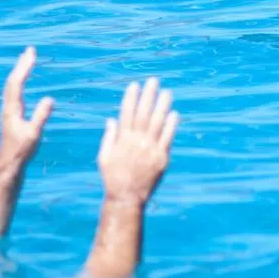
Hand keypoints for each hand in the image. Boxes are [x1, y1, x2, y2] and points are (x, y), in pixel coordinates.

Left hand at [0, 47, 53, 166]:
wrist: (9, 166)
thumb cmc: (21, 152)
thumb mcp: (33, 134)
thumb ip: (41, 116)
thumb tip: (50, 98)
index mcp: (12, 109)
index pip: (17, 83)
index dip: (24, 67)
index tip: (31, 53)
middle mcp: (8, 108)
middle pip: (13, 81)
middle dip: (21, 65)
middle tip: (30, 50)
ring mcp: (9, 112)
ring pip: (12, 87)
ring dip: (20, 73)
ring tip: (26, 62)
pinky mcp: (12, 117)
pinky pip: (15, 94)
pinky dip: (20, 83)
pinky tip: (23, 85)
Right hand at [97, 78, 178, 204]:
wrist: (127, 197)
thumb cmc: (113, 177)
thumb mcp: (104, 156)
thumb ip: (109, 137)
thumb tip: (111, 119)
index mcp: (122, 139)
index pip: (127, 113)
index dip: (131, 98)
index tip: (135, 85)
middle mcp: (137, 141)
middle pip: (144, 113)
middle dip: (148, 95)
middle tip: (153, 81)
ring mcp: (150, 148)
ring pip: (158, 122)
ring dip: (163, 105)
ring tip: (167, 92)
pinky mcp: (162, 157)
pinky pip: (168, 137)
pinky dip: (171, 125)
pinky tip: (174, 113)